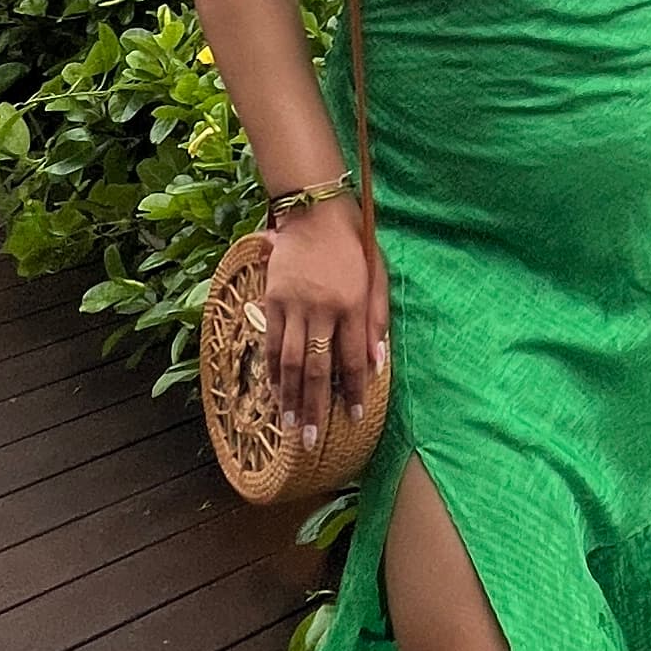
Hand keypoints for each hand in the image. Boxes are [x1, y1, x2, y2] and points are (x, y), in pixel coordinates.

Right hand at [263, 203, 387, 441]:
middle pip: (318, 368)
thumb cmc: (354, 244)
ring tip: (290, 425)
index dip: (355, 390)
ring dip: (290, 396)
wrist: (314, 211)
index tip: (355, 416)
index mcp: (353, 303)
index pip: (354, 357)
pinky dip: (273, 369)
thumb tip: (379, 365)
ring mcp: (294, 305)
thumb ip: (378, 320)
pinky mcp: (273, 300)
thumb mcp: (378, 276)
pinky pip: (272, 342)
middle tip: (312, 439)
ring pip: (291, 360)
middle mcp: (322, 309)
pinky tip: (274, 391)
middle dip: (316, 407)